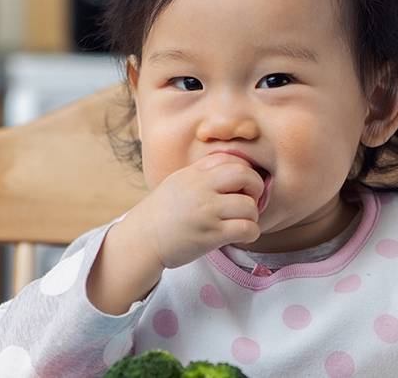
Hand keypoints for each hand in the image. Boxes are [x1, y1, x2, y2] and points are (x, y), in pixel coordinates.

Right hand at [122, 152, 264, 268]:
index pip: (232, 159)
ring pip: (249, 206)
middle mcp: (201, 188)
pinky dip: (251, 232)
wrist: (141, 240)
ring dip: (252, 216)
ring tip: (241, 222)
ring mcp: (207, 211)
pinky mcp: (211, 235)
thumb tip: (230, 170)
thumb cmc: (160, 214)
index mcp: (194, 173)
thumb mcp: (177, 182)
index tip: (240, 186)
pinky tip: (241, 235)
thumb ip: (202, 174)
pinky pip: (247, 228)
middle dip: (256, 188)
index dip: (244, 172)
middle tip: (249, 200)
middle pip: (246, 175)